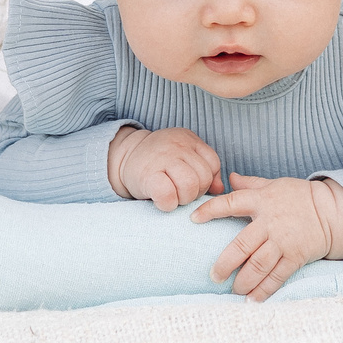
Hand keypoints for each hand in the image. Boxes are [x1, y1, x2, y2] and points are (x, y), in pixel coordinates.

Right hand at [108, 125, 225, 209]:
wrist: (123, 157)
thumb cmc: (158, 161)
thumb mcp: (183, 158)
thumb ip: (204, 169)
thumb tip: (219, 189)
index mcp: (189, 139)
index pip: (213, 163)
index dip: (206, 180)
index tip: (191, 184)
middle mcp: (177, 145)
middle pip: (203, 177)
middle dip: (195, 192)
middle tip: (179, 192)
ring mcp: (162, 158)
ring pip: (190, 186)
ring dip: (183, 199)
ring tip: (172, 196)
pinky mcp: (148, 175)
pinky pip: (168, 195)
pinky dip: (168, 204)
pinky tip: (161, 201)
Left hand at [192, 174, 342, 299]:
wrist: (331, 211)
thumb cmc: (298, 196)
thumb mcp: (274, 184)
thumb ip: (250, 184)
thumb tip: (229, 177)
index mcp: (261, 201)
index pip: (231, 203)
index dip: (210, 210)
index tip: (193, 219)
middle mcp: (270, 223)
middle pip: (242, 245)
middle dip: (225, 263)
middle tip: (214, 276)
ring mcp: (283, 242)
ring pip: (258, 265)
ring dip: (243, 281)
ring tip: (233, 290)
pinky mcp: (295, 257)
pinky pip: (277, 277)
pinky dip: (264, 290)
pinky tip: (252, 300)